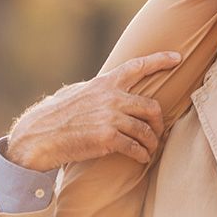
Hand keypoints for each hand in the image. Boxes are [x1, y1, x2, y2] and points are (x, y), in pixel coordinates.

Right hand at [3, 51, 177, 171]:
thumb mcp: (75, 93)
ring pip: (146, 130)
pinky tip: (142, 159)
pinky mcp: (108, 138)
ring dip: (152, 142)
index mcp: (104, 83)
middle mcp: (111, 97)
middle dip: (158, 121)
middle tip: (157, 131)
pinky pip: (136, 147)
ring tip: (150, 149)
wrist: (39, 136)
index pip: (137, 67)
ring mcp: (110, 117)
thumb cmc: (54, 116)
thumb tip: (105, 87)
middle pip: (151, 106)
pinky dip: (142, 154)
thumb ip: (95, 90)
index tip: (177, 58)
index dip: (159, 61)